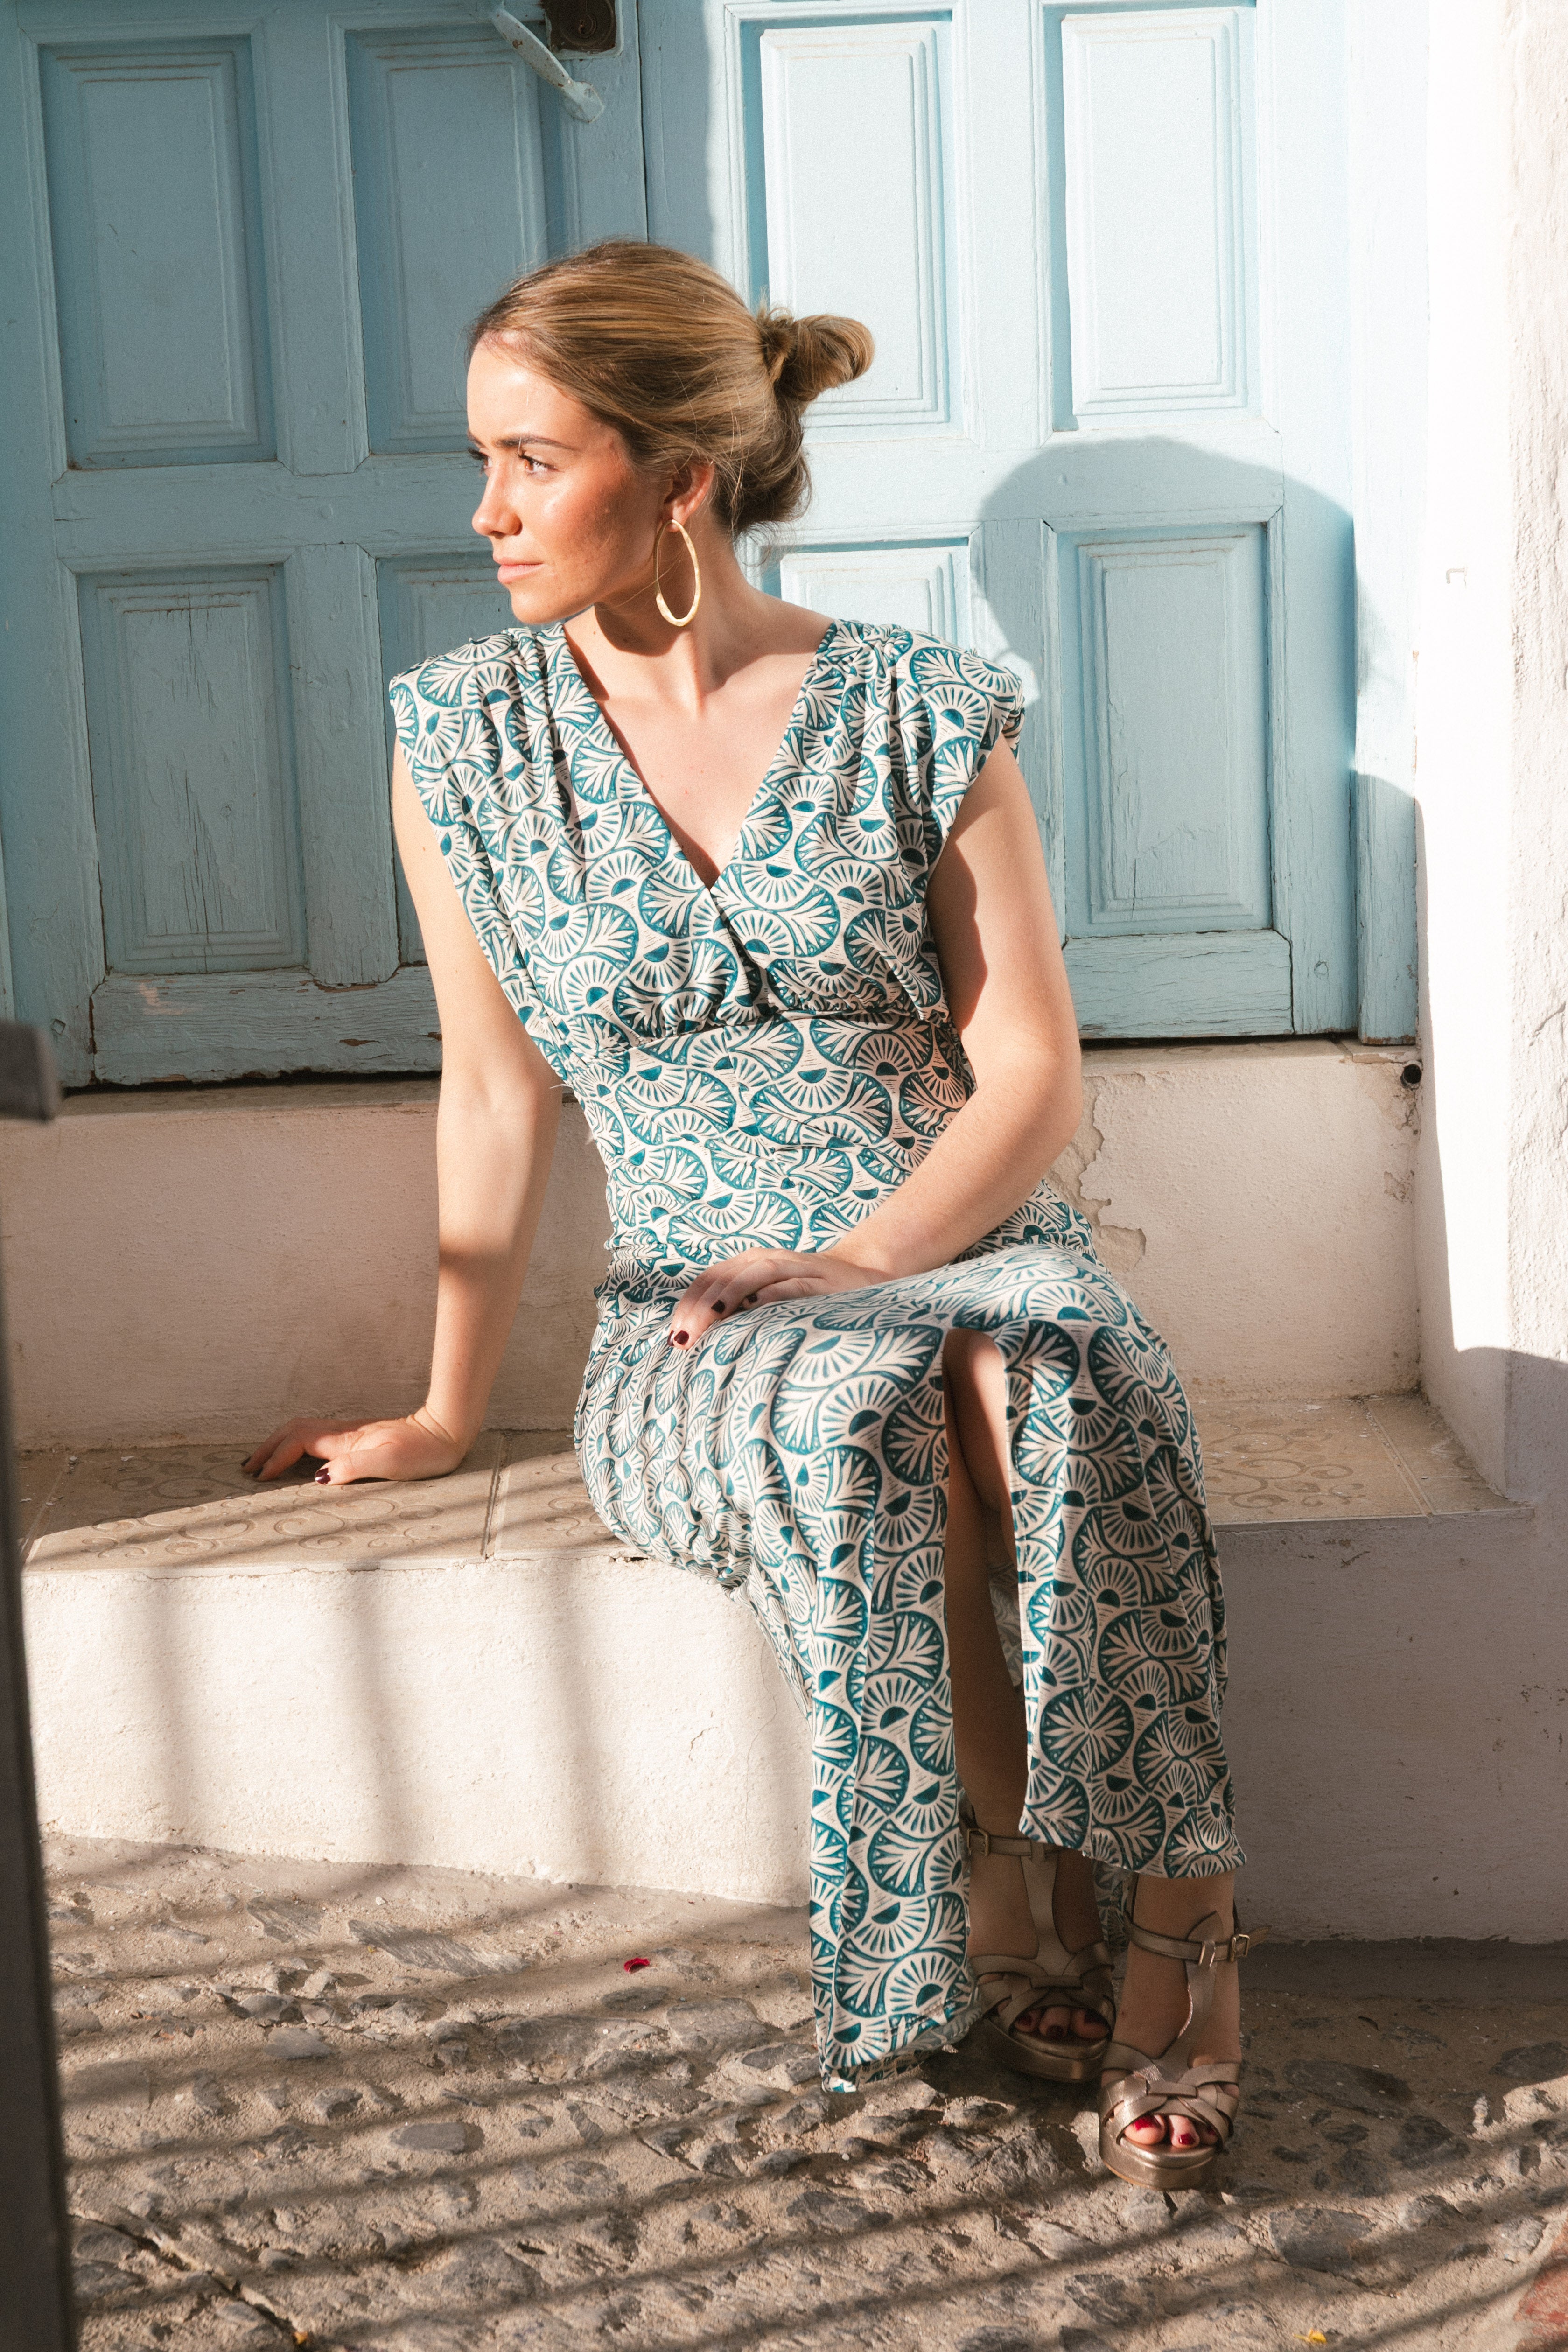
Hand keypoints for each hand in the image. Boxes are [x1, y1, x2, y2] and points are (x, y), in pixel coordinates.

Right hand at [242, 1406, 466, 1486]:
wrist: (445, 1433)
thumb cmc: (423, 1452)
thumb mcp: (391, 1463)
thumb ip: (354, 1467)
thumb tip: (319, 1478)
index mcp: (347, 1440)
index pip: (298, 1443)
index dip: (276, 1458)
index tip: (260, 1476)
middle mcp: (344, 1433)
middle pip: (294, 1431)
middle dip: (268, 1447)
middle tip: (247, 1467)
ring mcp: (351, 1434)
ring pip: (303, 1431)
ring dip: (279, 1443)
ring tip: (262, 1461)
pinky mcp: (359, 1438)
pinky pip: (316, 1437)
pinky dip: (296, 1444)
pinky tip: (295, 1457)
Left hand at [668, 1250, 887, 1347]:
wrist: (865, 1276)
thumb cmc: (808, 1297)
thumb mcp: (769, 1298)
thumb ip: (738, 1310)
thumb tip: (697, 1341)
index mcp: (751, 1263)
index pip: (710, 1278)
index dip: (689, 1304)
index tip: (675, 1335)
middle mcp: (770, 1260)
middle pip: (725, 1276)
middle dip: (701, 1306)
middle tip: (685, 1337)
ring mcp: (796, 1268)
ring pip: (754, 1274)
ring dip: (728, 1297)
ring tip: (708, 1322)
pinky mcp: (820, 1281)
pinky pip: (791, 1285)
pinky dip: (771, 1296)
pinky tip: (754, 1312)